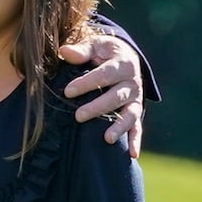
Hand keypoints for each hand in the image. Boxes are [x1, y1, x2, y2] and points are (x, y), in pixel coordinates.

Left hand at [59, 35, 144, 157]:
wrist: (126, 57)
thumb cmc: (104, 53)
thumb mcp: (95, 46)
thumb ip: (81, 50)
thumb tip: (64, 51)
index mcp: (122, 63)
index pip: (104, 74)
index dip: (86, 83)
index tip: (68, 92)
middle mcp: (133, 82)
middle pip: (116, 96)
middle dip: (98, 107)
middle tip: (79, 116)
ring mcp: (136, 99)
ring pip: (130, 114)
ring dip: (119, 126)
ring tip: (107, 138)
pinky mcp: (136, 111)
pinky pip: (138, 127)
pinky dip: (136, 140)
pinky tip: (132, 154)